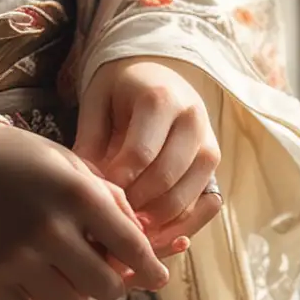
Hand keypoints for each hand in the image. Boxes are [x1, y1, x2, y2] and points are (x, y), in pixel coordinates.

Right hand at [0, 118, 170, 299]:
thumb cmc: (19, 157)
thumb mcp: (69, 163)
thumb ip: (108, 198)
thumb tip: (141, 241)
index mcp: (75, 194)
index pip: (130, 246)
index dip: (151, 266)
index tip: (158, 277)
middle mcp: (50, 230)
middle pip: (106, 288)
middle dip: (113, 283)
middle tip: (103, 271)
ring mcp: (19, 259)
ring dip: (77, 294)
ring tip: (65, 271)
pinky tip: (42, 285)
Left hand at [73, 56, 223, 251]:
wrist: (155, 72)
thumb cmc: (120, 89)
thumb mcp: (97, 102)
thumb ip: (89, 140)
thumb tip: (86, 187)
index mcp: (160, 98)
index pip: (141, 153)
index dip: (118, 181)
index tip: (100, 194)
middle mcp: (192, 119)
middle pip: (166, 177)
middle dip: (136, 203)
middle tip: (112, 215)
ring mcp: (208, 142)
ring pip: (188, 196)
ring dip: (158, 219)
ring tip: (130, 223)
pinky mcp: (213, 163)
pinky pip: (203, 204)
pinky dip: (179, 222)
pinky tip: (154, 227)